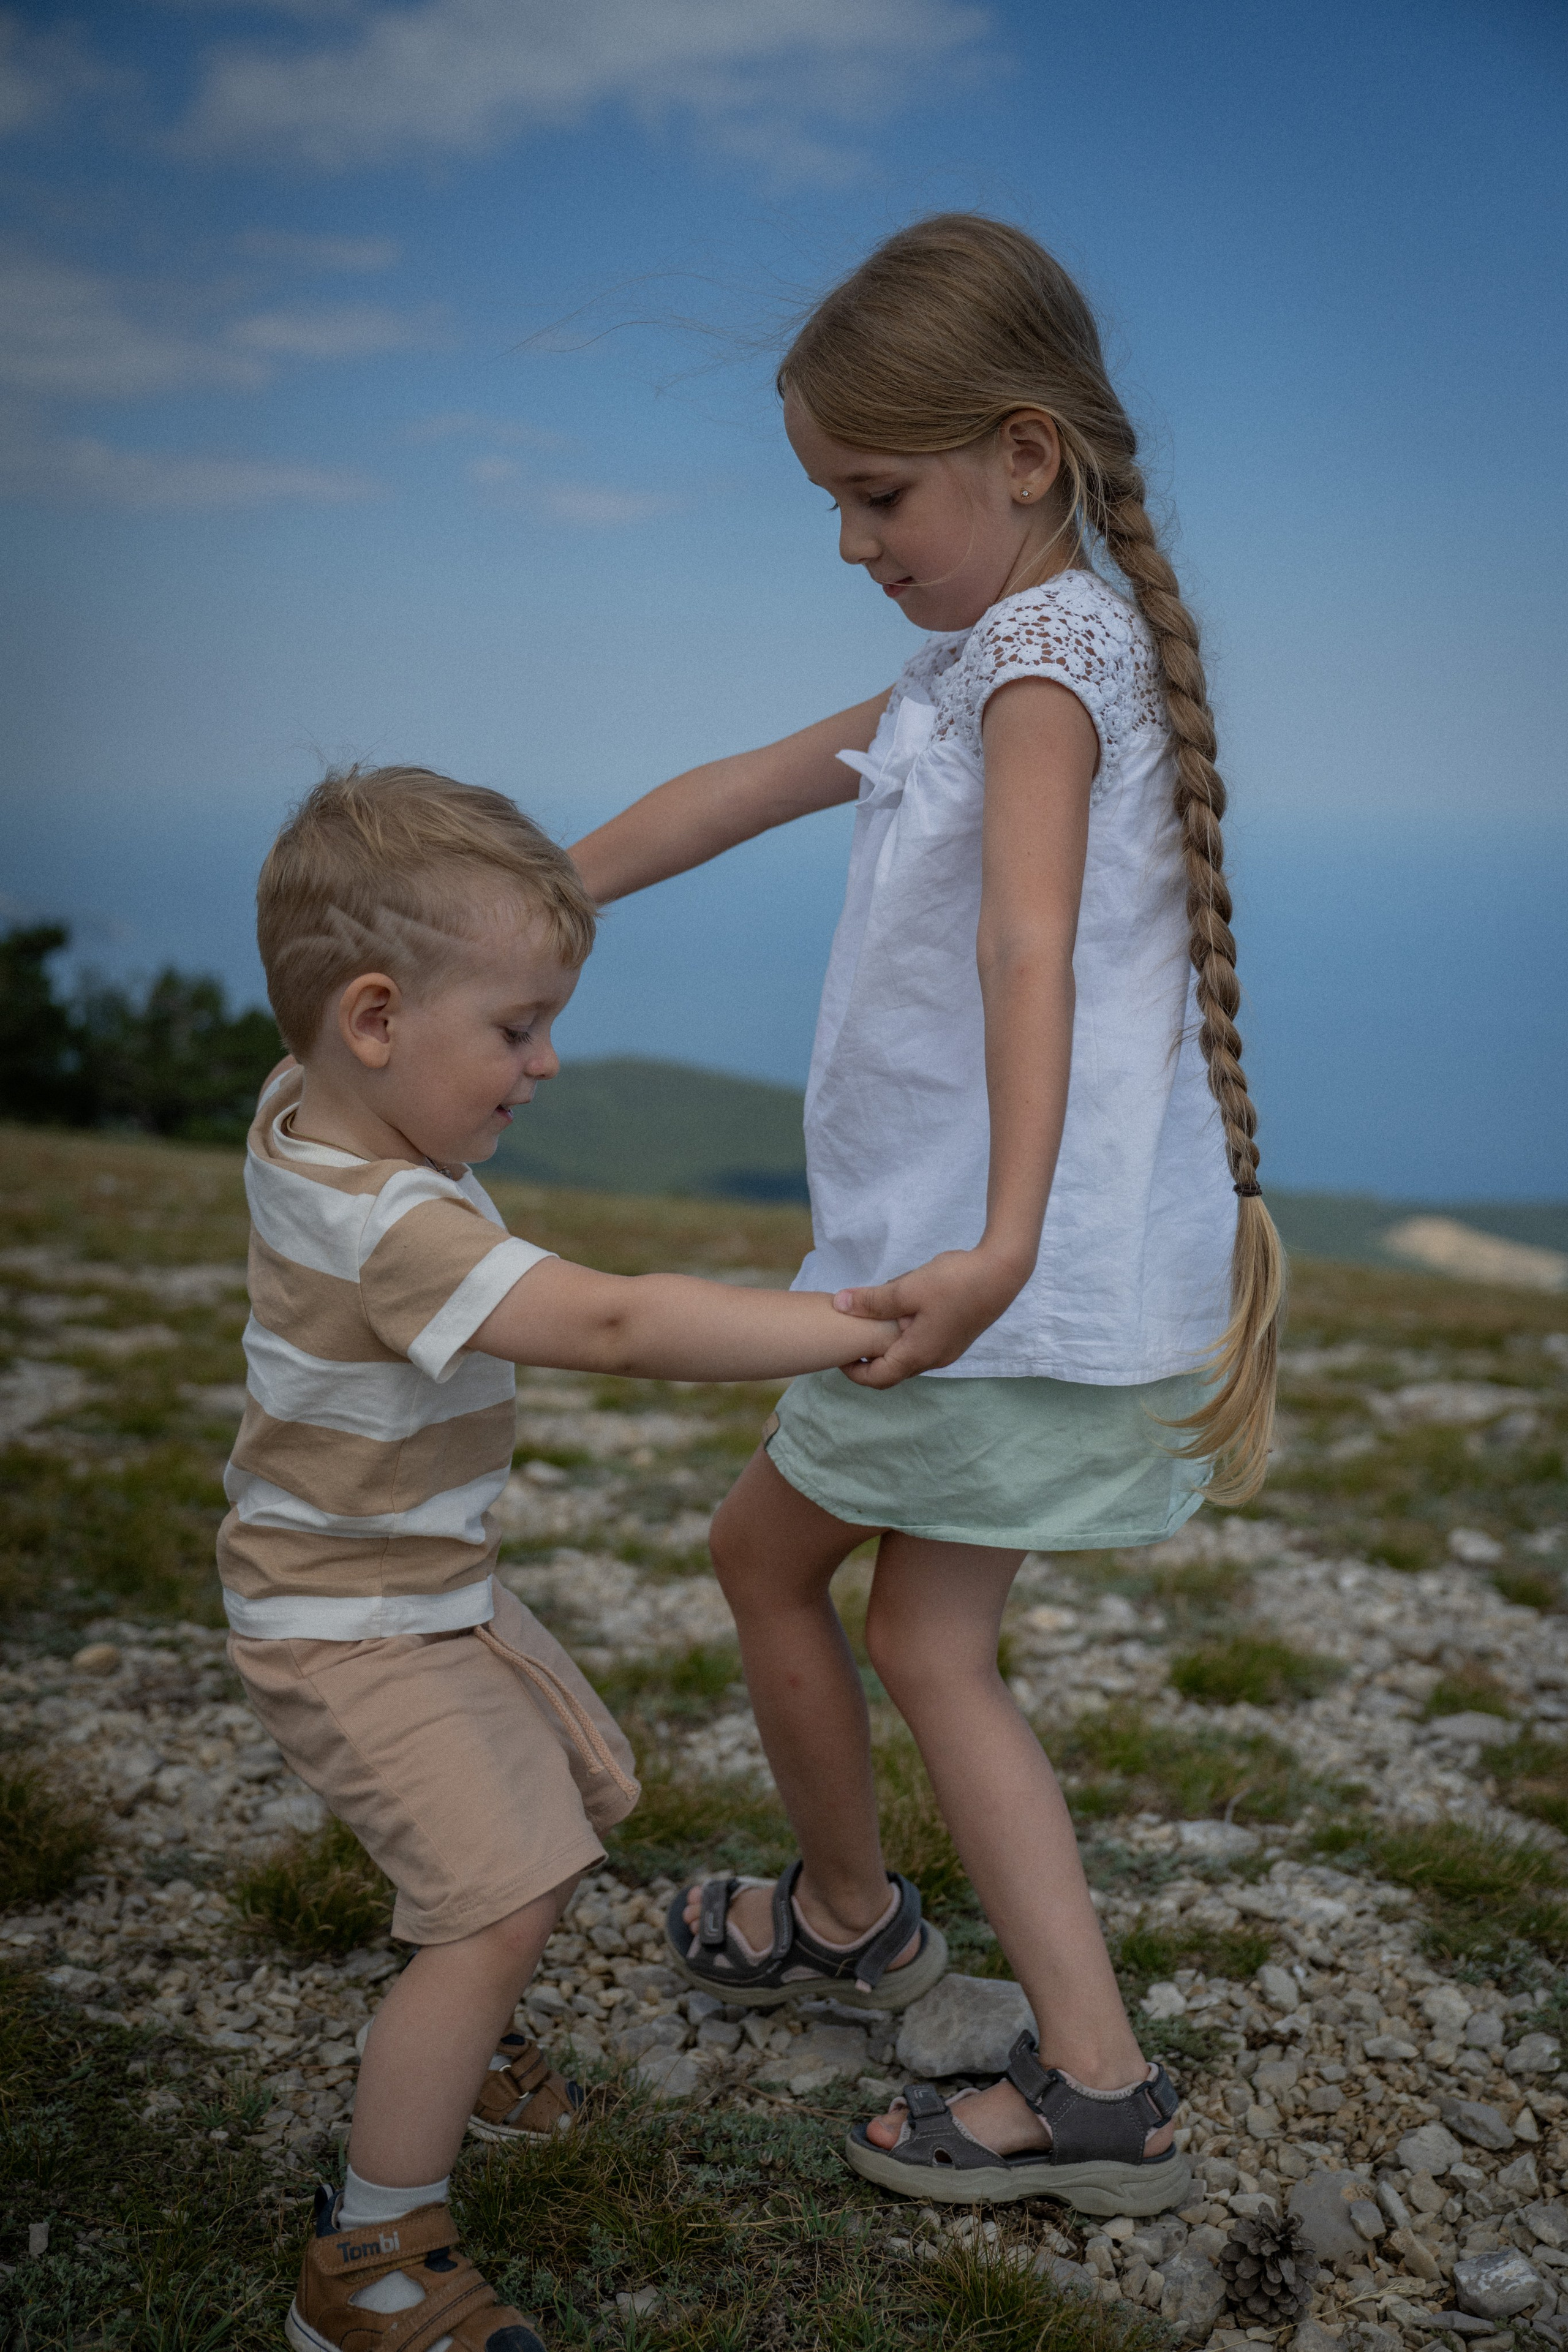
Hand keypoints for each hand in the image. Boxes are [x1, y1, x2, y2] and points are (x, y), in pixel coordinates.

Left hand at [832, 1246, 1027, 1387]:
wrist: (1002, 1271)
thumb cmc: (954, 1282)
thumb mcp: (906, 1288)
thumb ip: (872, 1301)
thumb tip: (838, 1304)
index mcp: (918, 1354)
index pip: (878, 1378)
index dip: (853, 1372)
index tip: (839, 1354)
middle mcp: (934, 1360)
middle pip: (893, 1370)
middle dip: (870, 1358)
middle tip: (852, 1336)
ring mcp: (948, 1350)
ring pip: (909, 1355)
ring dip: (889, 1343)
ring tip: (877, 1317)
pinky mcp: (957, 1337)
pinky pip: (923, 1344)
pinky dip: (907, 1334)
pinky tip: (904, 1308)